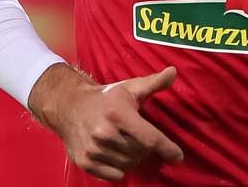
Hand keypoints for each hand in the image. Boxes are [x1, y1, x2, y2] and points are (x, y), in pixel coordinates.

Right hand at [28, 64, 183, 180]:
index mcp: (118, 113)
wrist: (69, 106)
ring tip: (125, 142)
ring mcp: (93, 149)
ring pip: (129, 164)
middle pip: (141, 153)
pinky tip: (115, 154)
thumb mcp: (130, 87)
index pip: (150, 138)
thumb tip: (173, 71)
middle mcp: (105, 133)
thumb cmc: (106, 98)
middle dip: (145, 147)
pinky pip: (114, 175)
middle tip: (137, 136)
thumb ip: (154, 82)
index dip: (167, 149)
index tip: (178, 157)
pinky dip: (119, 168)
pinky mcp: (85, 162)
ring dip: (132, 157)